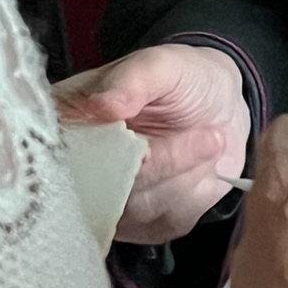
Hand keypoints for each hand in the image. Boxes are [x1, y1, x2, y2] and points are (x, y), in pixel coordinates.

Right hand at [52, 43, 250, 243]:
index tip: (148, 144)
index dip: (102, 154)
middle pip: (104, 188)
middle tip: (211, 136)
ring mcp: (109, 199)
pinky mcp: (141, 223)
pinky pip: (165, 221)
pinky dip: (193, 194)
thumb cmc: (183, 79)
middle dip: (164, 163)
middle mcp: (81, 166)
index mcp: (72, 121)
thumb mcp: (162, 64)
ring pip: (139, 208)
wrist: (221, 104)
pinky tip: (205, 165)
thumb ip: (134, 79)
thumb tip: (103, 105)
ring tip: (214, 138)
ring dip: (185, 175)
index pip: (67, 153)